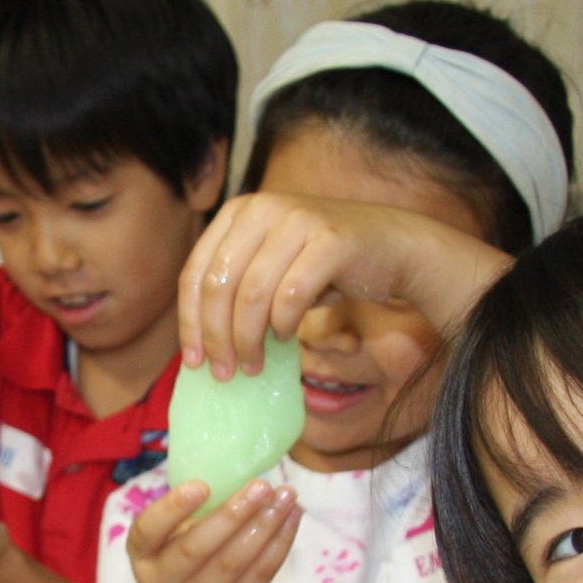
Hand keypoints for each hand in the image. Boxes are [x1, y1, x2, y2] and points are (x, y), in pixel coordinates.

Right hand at [127, 478, 299, 582]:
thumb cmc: (186, 567)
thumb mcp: (172, 543)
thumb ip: (192, 515)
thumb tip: (237, 471)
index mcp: (143, 556)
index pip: (147, 530)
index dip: (173, 508)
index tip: (202, 485)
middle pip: (197, 548)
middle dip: (233, 514)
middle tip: (262, 485)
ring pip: (234, 562)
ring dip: (265, 526)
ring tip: (286, 496)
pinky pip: (260, 575)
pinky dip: (279, 544)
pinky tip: (292, 517)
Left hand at [180, 191, 498, 377]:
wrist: (392, 245)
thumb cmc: (324, 264)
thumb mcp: (271, 266)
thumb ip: (237, 288)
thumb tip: (201, 346)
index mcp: (239, 212)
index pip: (196, 273)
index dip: (190, 322)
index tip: (193, 362)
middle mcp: (263, 209)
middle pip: (218, 286)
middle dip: (217, 338)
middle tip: (225, 373)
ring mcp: (297, 220)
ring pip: (251, 295)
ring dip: (248, 340)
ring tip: (254, 366)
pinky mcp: (330, 240)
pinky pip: (291, 296)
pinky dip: (284, 326)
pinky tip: (286, 337)